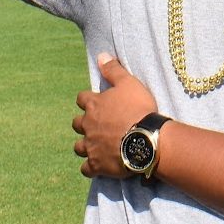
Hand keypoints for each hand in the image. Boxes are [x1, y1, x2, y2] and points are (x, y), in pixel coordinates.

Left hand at [72, 53, 157, 177]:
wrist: (146, 139)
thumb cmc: (139, 109)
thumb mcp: (128, 83)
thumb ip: (113, 70)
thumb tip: (100, 55)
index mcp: (94, 105)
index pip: (81, 99)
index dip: (87, 101)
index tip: (95, 103)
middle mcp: (88, 126)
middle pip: (76, 124)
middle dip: (84, 124)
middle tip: (96, 125)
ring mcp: (91, 146)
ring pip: (78, 147)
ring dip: (84, 145)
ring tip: (94, 146)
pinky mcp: (97, 165)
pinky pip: (86, 169)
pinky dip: (90, 167)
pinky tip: (96, 166)